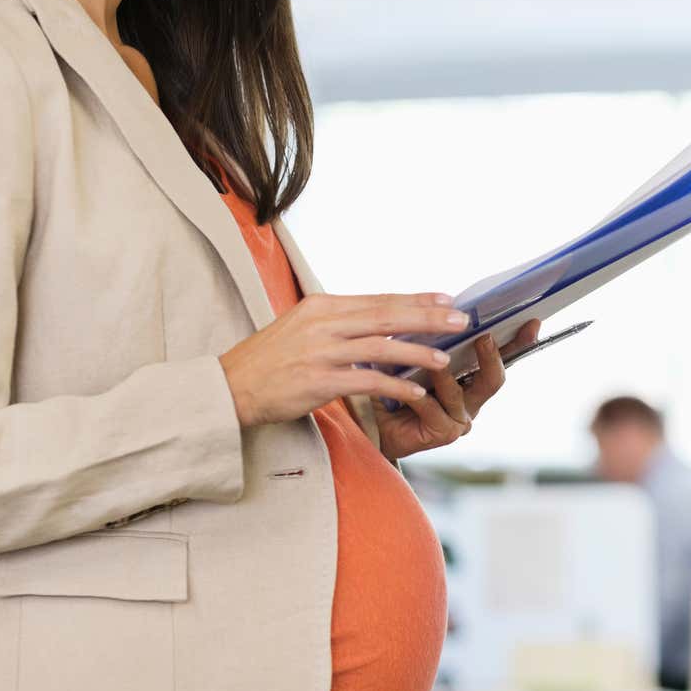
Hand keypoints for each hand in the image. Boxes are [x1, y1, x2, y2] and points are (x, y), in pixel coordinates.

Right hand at [219, 293, 466, 427]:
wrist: (230, 388)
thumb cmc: (270, 361)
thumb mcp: (303, 328)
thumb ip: (339, 322)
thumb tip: (379, 320)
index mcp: (321, 306)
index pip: (378, 299)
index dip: (415, 299)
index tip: (446, 298)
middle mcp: (322, 323)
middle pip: (386, 316)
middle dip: (427, 317)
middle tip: (461, 319)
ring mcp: (320, 352)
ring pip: (380, 347)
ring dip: (416, 353)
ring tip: (445, 358)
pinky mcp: (317, 381)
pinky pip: (366, 381)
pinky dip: (394, 386)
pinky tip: (416, 392)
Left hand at [375, 320, 541, 458]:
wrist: (371, 421)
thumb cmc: (395, 384)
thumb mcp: (416, 354)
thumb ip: (434, 338)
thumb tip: (447, 305)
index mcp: (473, 378)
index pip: (503, 357)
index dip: (519, 341)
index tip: (531, 321)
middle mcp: (472, 399)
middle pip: (494, 379)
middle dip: (491, 356)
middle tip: (484, 337)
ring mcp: (460, 418)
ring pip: (457, 392)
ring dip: (442, 373)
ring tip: (431, 356)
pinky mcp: (442, 433)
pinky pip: (431, 407)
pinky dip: (416, 393)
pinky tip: (402, 383)